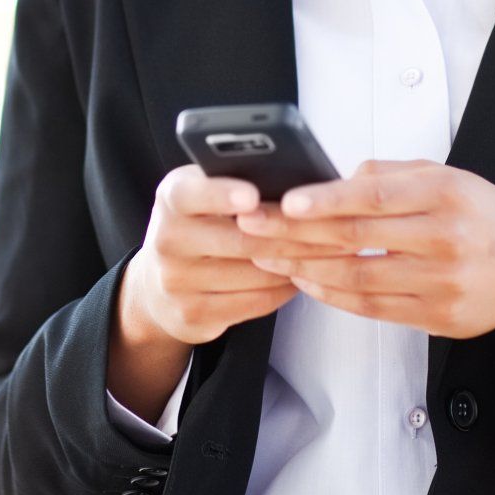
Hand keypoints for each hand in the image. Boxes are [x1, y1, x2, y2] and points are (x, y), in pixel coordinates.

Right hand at [124, 163, 351, 346]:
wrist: (160, 286)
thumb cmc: (199, 226)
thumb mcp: (203, 195)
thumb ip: (235, 182)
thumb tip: (295, 180)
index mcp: (172, 199)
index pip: (192, 193)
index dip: (223, 194)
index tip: (253, 197)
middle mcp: (167, 239)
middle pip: (239, 239)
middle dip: (292, 235)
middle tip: (334, 229)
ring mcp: (177, 281)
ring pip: (254, 274)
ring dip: (297, 264)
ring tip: (327, 253)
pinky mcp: (193, 314)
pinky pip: (254, 302)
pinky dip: (284, 289)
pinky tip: (300, 277)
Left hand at [236, 158, 494, 341]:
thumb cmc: (486, 218)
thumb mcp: (449, 177)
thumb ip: (392, 174)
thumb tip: (337, 179)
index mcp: (446, 194)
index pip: (375, 195)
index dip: (326, 200)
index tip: (286, 200)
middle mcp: (445, 238)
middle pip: (356, 237)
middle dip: (295, 233)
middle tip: (253, 227)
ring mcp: (442, 283)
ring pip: (358, 277)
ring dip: (304, 267)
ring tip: (267, 256)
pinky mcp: (438, 318)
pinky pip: (373, 307)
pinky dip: (333, 295)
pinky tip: (305, 281)